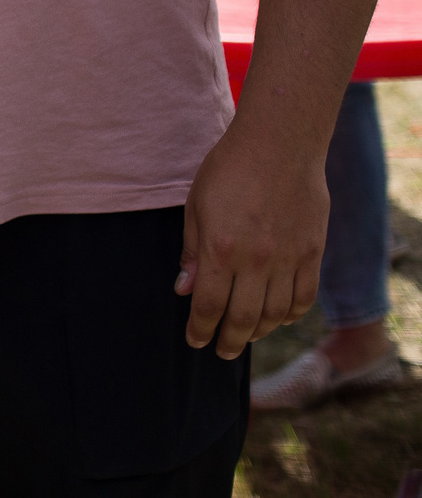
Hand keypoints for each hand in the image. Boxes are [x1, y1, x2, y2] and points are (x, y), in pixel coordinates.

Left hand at [175, 124, 324, 358]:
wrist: (280, 145)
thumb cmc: (229, 169)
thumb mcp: (197, 206)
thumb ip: (192, 251)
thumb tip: (184, 290)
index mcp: (221, 249)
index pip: (209, 306)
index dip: (200, 329)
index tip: (195, 341)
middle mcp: (256, 261)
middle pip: (242, 318)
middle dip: (228, 341)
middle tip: (221, 352)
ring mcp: (288, 259)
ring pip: (275, 314)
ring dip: (258, 331)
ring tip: (245, 336)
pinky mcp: (312, 253)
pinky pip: (304, 297)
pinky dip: (290, 315)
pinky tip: (277, 318)